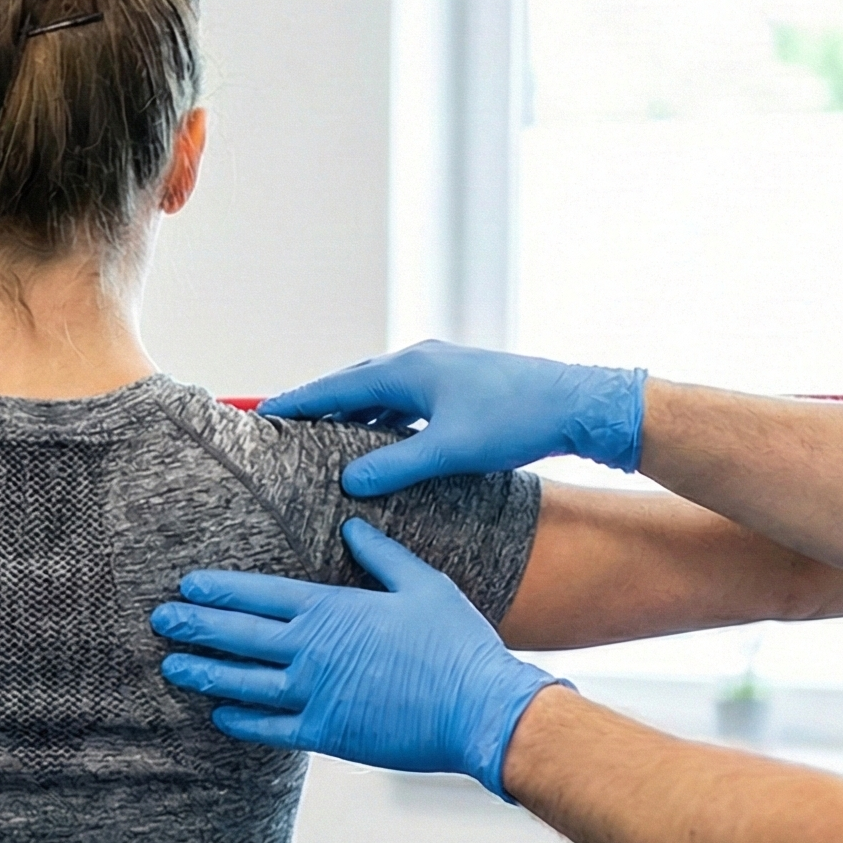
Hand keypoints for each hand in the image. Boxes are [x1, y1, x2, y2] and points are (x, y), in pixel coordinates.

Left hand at [150, 520, 563, 796]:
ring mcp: (315, 694)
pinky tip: (218, 713)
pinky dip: (240, 720)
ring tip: (170, 666)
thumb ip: (381, 555)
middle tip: (160, 620)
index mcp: (333, 610)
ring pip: (243, 682)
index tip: (188, 585)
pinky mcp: (326, 732)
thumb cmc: (457, 644)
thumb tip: (352, 526)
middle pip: (238, 635)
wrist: (482, 709)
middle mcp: (313, 651)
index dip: (219, 590)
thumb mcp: (423, 584)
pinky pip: (270, 727)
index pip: (260, 595)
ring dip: (204, 672)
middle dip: (195, 625)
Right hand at [260, 340, 646, 496]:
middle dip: (317, 405)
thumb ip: (396, 466)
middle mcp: (419, 361)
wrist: (580, 403)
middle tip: (283, 425)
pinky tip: (377, 438)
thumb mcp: (451, 450)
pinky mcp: (457, 384)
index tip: (262, 413)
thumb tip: (350, 482)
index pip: (336, 387)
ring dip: (349, 413)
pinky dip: (379, 416)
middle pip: (351, 384)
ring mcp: (439, 369)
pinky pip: (402, 398)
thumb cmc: (518, 421)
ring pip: (378, 391)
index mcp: (409, 369)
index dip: (297, 402)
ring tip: (321, 437)